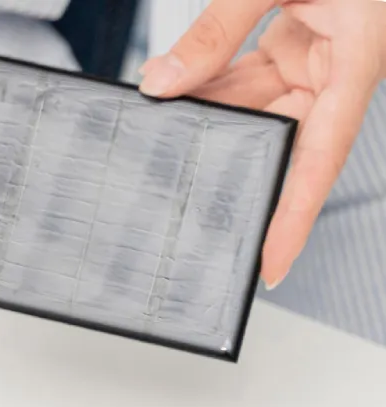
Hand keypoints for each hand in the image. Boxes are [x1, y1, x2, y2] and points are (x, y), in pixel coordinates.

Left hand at [137, 0, 385, 288]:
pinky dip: (212, 82)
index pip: (319, 159)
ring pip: (259, 104)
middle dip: (232, 157)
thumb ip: (215, 30)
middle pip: (282, 134)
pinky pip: (252, 73)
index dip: (292, 216)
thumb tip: (161, 82)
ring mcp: (320, 55)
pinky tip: (172, 93)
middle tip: (177, 195)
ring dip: (210, 116)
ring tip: (161, 133)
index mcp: (358, 63)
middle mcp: (342, 69)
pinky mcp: (301, 38)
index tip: (268, 264)